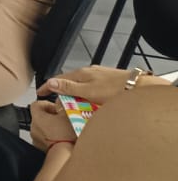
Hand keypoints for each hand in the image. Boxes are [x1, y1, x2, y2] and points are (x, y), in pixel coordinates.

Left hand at [28, 99, 76, 150]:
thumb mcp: (69, 114)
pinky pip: (45, 139)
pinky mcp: (41, 149)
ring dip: (52, 128)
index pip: (36, 104)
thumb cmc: (67, 136)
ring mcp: (36, 139)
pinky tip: (63, 139)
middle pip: (40, 117)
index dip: (47, 104)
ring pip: (43, 128)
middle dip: (52, 116)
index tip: (56, 107)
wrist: (66, 155)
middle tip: (63, 119)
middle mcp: (33, 128)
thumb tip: (60, 100)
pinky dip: (52, 138)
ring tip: (65, 130)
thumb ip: (63, 104)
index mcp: (37, 117)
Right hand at [41, 64, 160, 105]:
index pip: (58, 79)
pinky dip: (86, 96)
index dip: (47, 87)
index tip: (39, 93)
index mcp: (81, 73)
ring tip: (75, 107)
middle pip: (70, 83)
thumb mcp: (88, 91)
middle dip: (62, 93)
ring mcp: (99, 76)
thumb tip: (51, 83)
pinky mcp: (108, 82)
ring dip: (75, 95)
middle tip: (59, 106)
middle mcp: (89, 72)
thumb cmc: (116, 90)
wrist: (139, 88)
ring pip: (81, 86)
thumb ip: (69, 87)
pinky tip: (91, 103)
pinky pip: (91, 89)